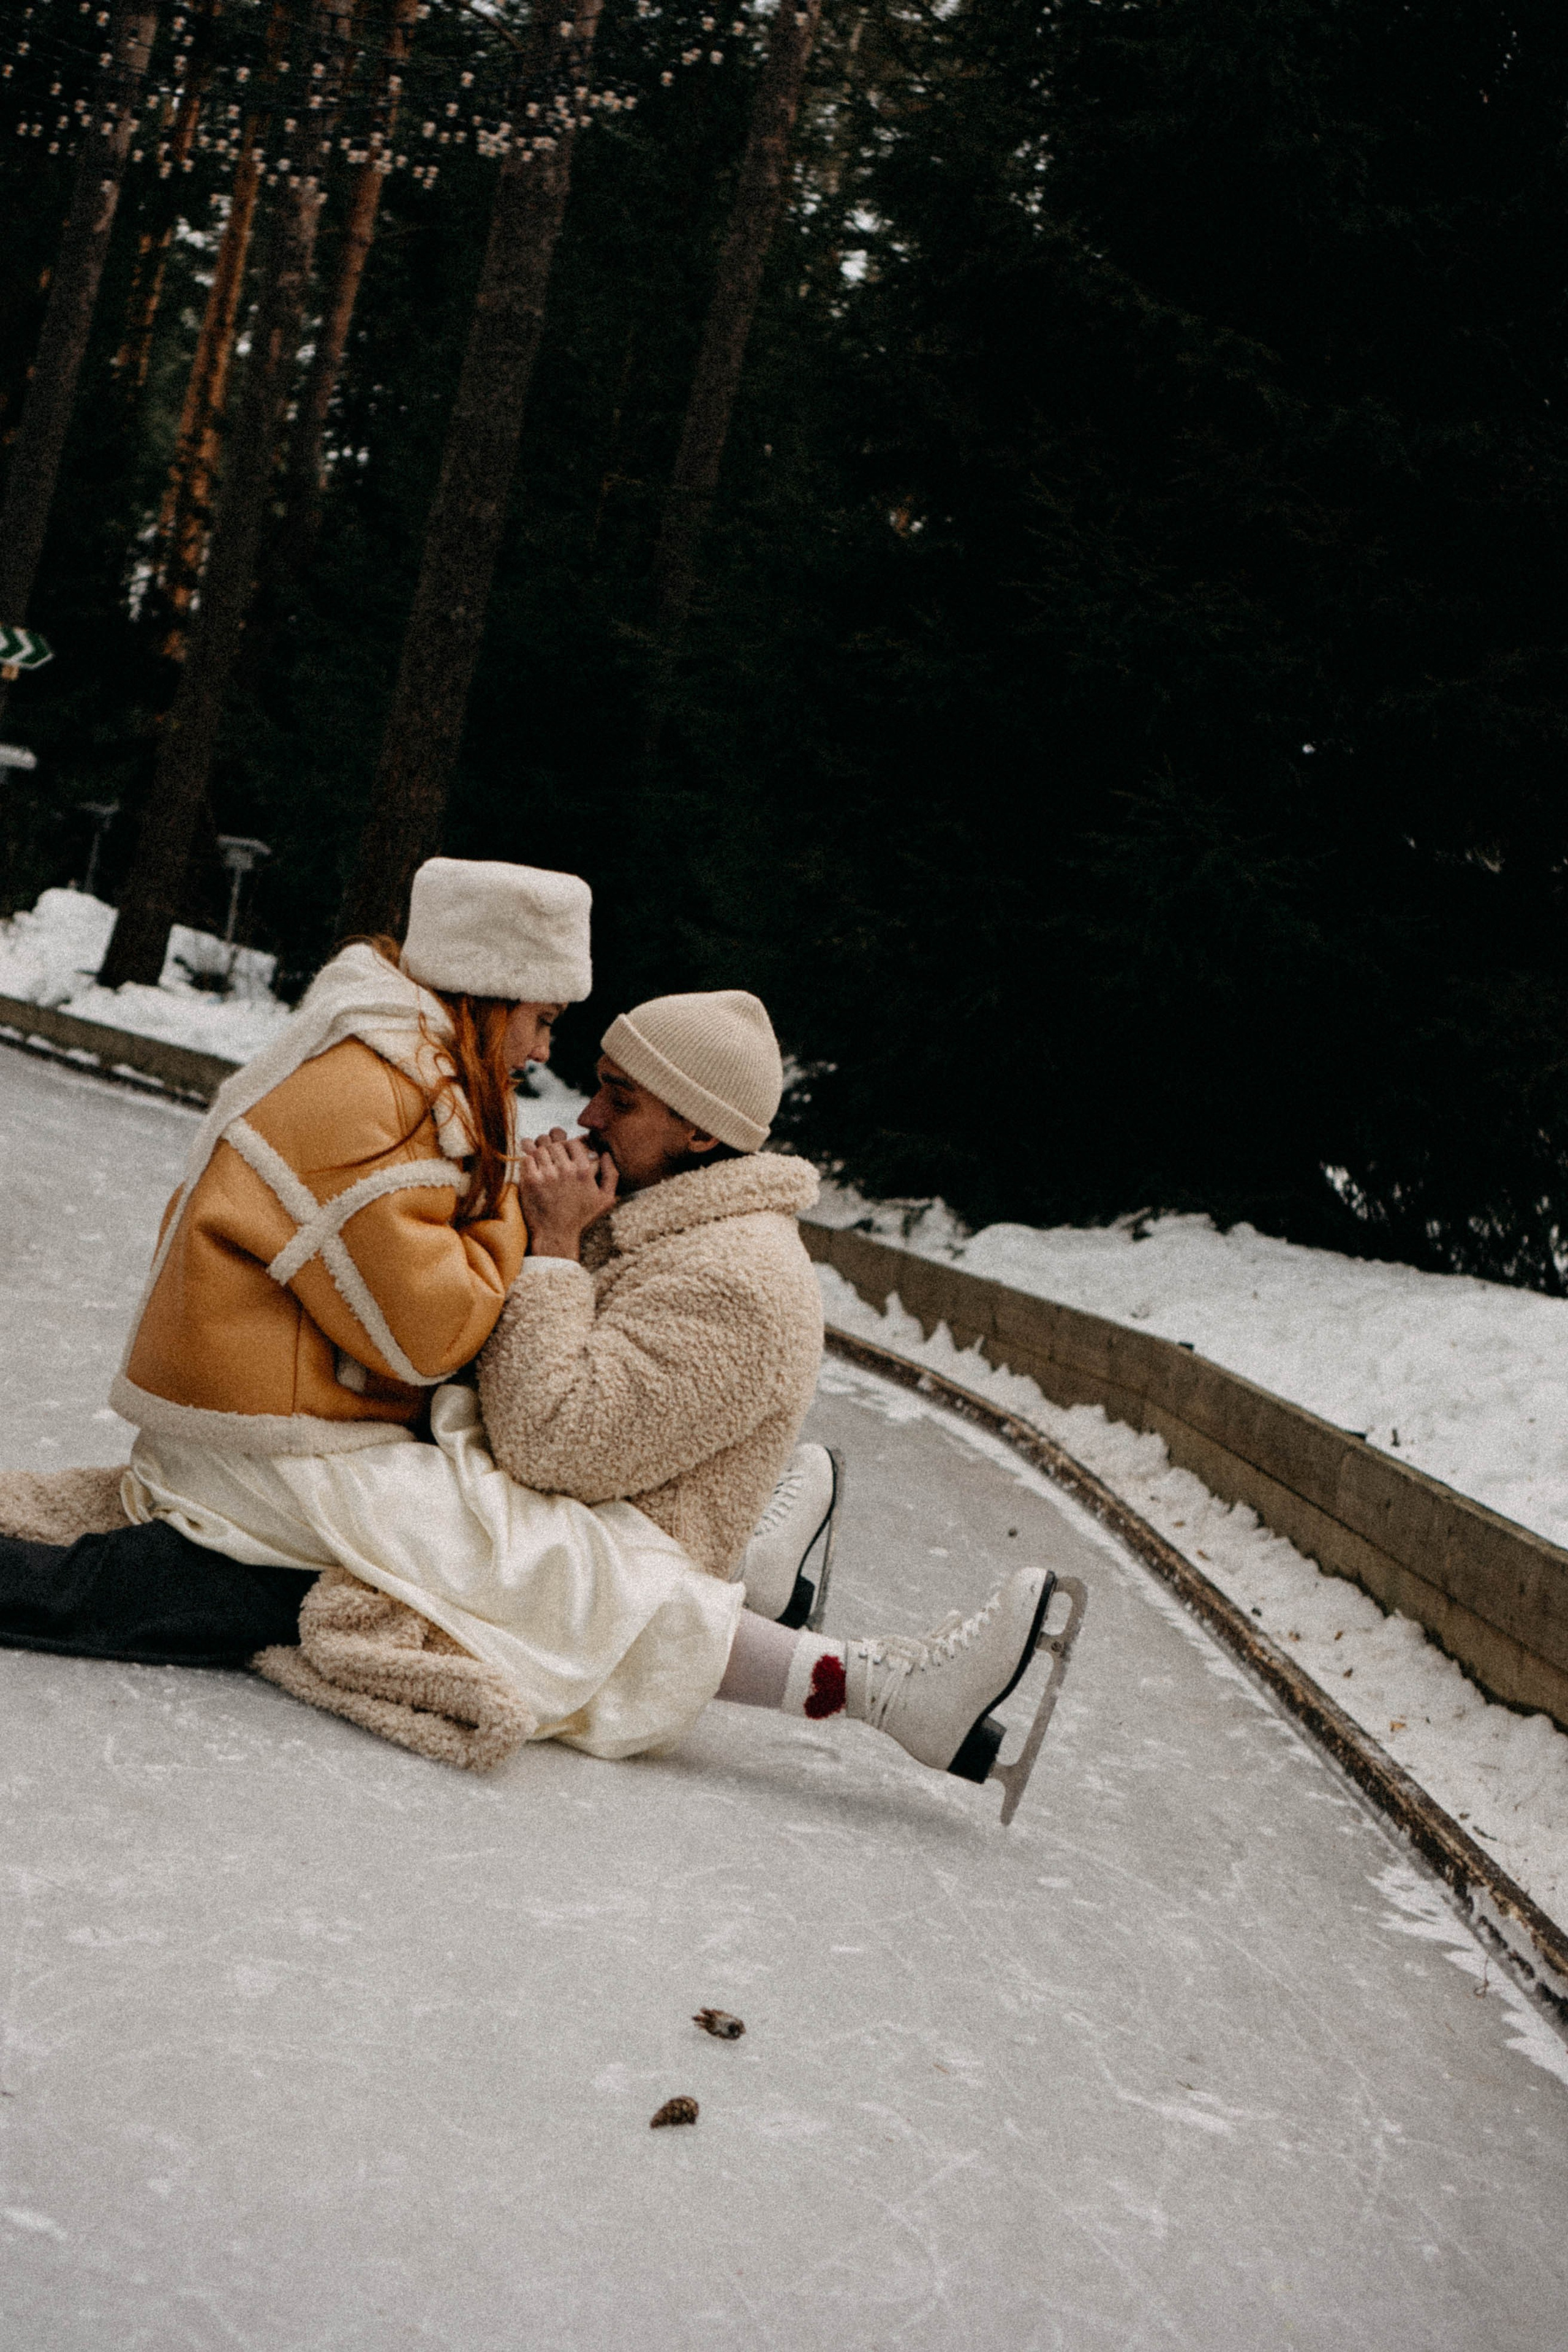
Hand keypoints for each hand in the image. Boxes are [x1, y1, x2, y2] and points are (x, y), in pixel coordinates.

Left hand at [517, 1128, 617, 1259]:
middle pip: (555, 1145)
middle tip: (550, 1161)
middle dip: (552, 1150)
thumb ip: (611, 1174)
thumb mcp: (605, 1199)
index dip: (567, 1147)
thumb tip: (607, 1153)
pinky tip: (532, 1171)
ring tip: (541, 1166)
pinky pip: (527, 1158)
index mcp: (584, 1171)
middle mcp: (567, 1170)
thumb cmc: (580, 1218)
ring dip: (539, 1155)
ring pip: (540, 1149)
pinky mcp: (531, 1181)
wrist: (556, 1236)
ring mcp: (548, 1175)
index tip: (563, 1157)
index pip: (572, 1143)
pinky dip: (528, 1162)